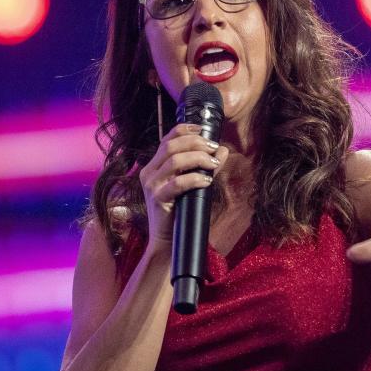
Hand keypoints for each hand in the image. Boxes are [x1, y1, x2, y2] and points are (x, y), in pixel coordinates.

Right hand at [139, 123, 228, 251]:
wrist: (167, 241)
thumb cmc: (181, 212)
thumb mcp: (193, 185)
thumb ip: (205, 166)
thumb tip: (222, 149)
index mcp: (154, 166)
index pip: (167, 139)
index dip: (185, 130)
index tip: (203, 128)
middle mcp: (149, 173)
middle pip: (171, 146)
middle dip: (195, 143)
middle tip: (213, 147)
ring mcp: (151, 186)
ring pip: (174, 160)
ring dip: (198, 158)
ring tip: (213, 164)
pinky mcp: (158, 199)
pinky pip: (178, 183)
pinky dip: (195, 178)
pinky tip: (207, 180)